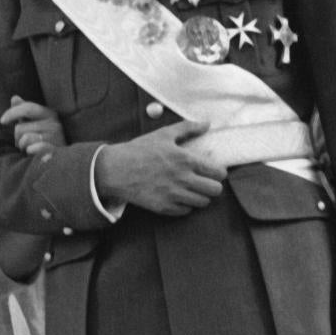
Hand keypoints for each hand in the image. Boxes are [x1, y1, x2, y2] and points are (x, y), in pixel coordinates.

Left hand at [0, 96, 64, 156]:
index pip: (27, 107)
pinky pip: (38, 147)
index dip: (11, 113)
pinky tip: (31, 151)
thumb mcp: (33, 123)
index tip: (2, 121)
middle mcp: (54, 124)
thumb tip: (15, 98)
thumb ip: (24, 111)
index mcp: (49, 114)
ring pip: (25, 138)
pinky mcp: (55, 151)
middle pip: (21, 127)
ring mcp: (56, 138)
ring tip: (29, 149)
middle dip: (17, 137)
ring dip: (23, 146)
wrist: (59, 160)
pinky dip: (32, 149)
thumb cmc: (42, 139)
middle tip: (24, 143)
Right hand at [94, 122, 225, 215]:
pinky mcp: (164, 207)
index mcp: (186, 160)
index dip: (219, 172)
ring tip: (192, 189)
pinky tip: (178, 196)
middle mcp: (183, 179)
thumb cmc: (139, 150)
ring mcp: (174, 195)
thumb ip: (188, 128)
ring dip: (200, 196)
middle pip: (215, 191)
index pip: (219, 173)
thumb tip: (207, 123)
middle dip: (213, 186)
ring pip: (203, 203)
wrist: (116, 170)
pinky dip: (185, 205)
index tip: (212, 170)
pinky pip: (186, 211)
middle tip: (205, 181)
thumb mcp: (164, 134)